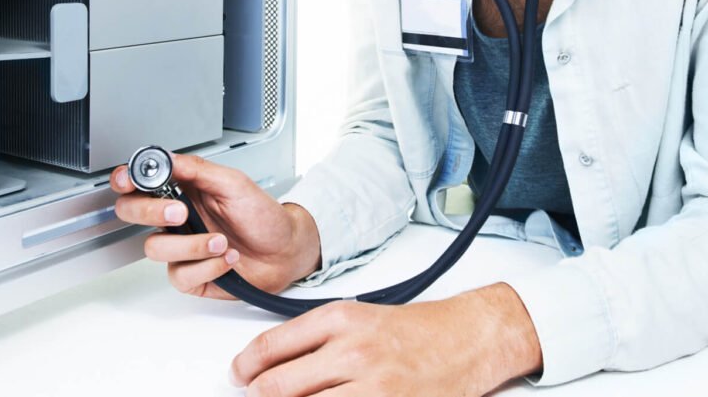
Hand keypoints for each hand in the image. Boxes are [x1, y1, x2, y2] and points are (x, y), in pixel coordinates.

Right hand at [111, 153, 321, 298]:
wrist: (286, 251)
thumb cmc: (264, 216)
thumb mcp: (234, 183)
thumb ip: (197, 170)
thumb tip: (166, 158)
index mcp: (183, 190)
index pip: (141, 183)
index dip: (126, 180)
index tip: (128, 181)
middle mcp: (177, 218)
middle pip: (132, 213)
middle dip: (150, 211)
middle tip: (180, 212)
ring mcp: (181, 247)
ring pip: (155, 247)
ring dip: (192, 245)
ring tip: (222, 241)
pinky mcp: (191, 275)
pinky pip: (179, 275)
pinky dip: (207, 266)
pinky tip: (226, 259)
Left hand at [228, 283, 543, 395]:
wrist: (468, 338)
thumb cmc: (418, 330)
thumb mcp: (361, 318)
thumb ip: (318, 339)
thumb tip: (273, 363)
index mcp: (341, 318)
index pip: (272, 346)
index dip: (246, 366)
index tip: (239, 374)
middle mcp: (352, 350)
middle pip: (278, 386)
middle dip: (260, 395)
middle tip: (256, 395)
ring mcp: (371, 385)